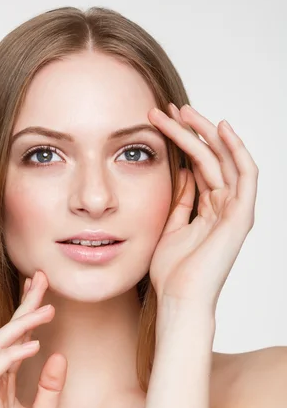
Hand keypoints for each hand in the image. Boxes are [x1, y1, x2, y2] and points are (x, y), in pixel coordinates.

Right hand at [0, 270, 67, 407]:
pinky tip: (36, 343)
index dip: (26, 310)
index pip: (14, 338)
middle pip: (4, 333)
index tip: (40, 286)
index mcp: (3, 383)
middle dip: (23, 305)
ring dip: (20, 323)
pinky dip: (13, 353)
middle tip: (41, 279)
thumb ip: (49, 386)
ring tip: (47, 308)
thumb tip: (57, 356)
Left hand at [148, 103, 257, 311]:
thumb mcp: (171, 226)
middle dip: (192, 130)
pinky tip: (220, 128)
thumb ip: (181, 200)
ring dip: (206, 132)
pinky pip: (246, 175)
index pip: (200, 165)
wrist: (178, 299)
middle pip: (213, 157)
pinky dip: (237, 150)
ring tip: (183, 110)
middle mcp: (225, 206)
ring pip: (226, 159)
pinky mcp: (241, 216)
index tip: (160, 121)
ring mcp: (235, 210)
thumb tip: (181, 173)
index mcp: (209, 209)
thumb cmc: (172, 272)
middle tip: (170, 108)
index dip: (183, 140)